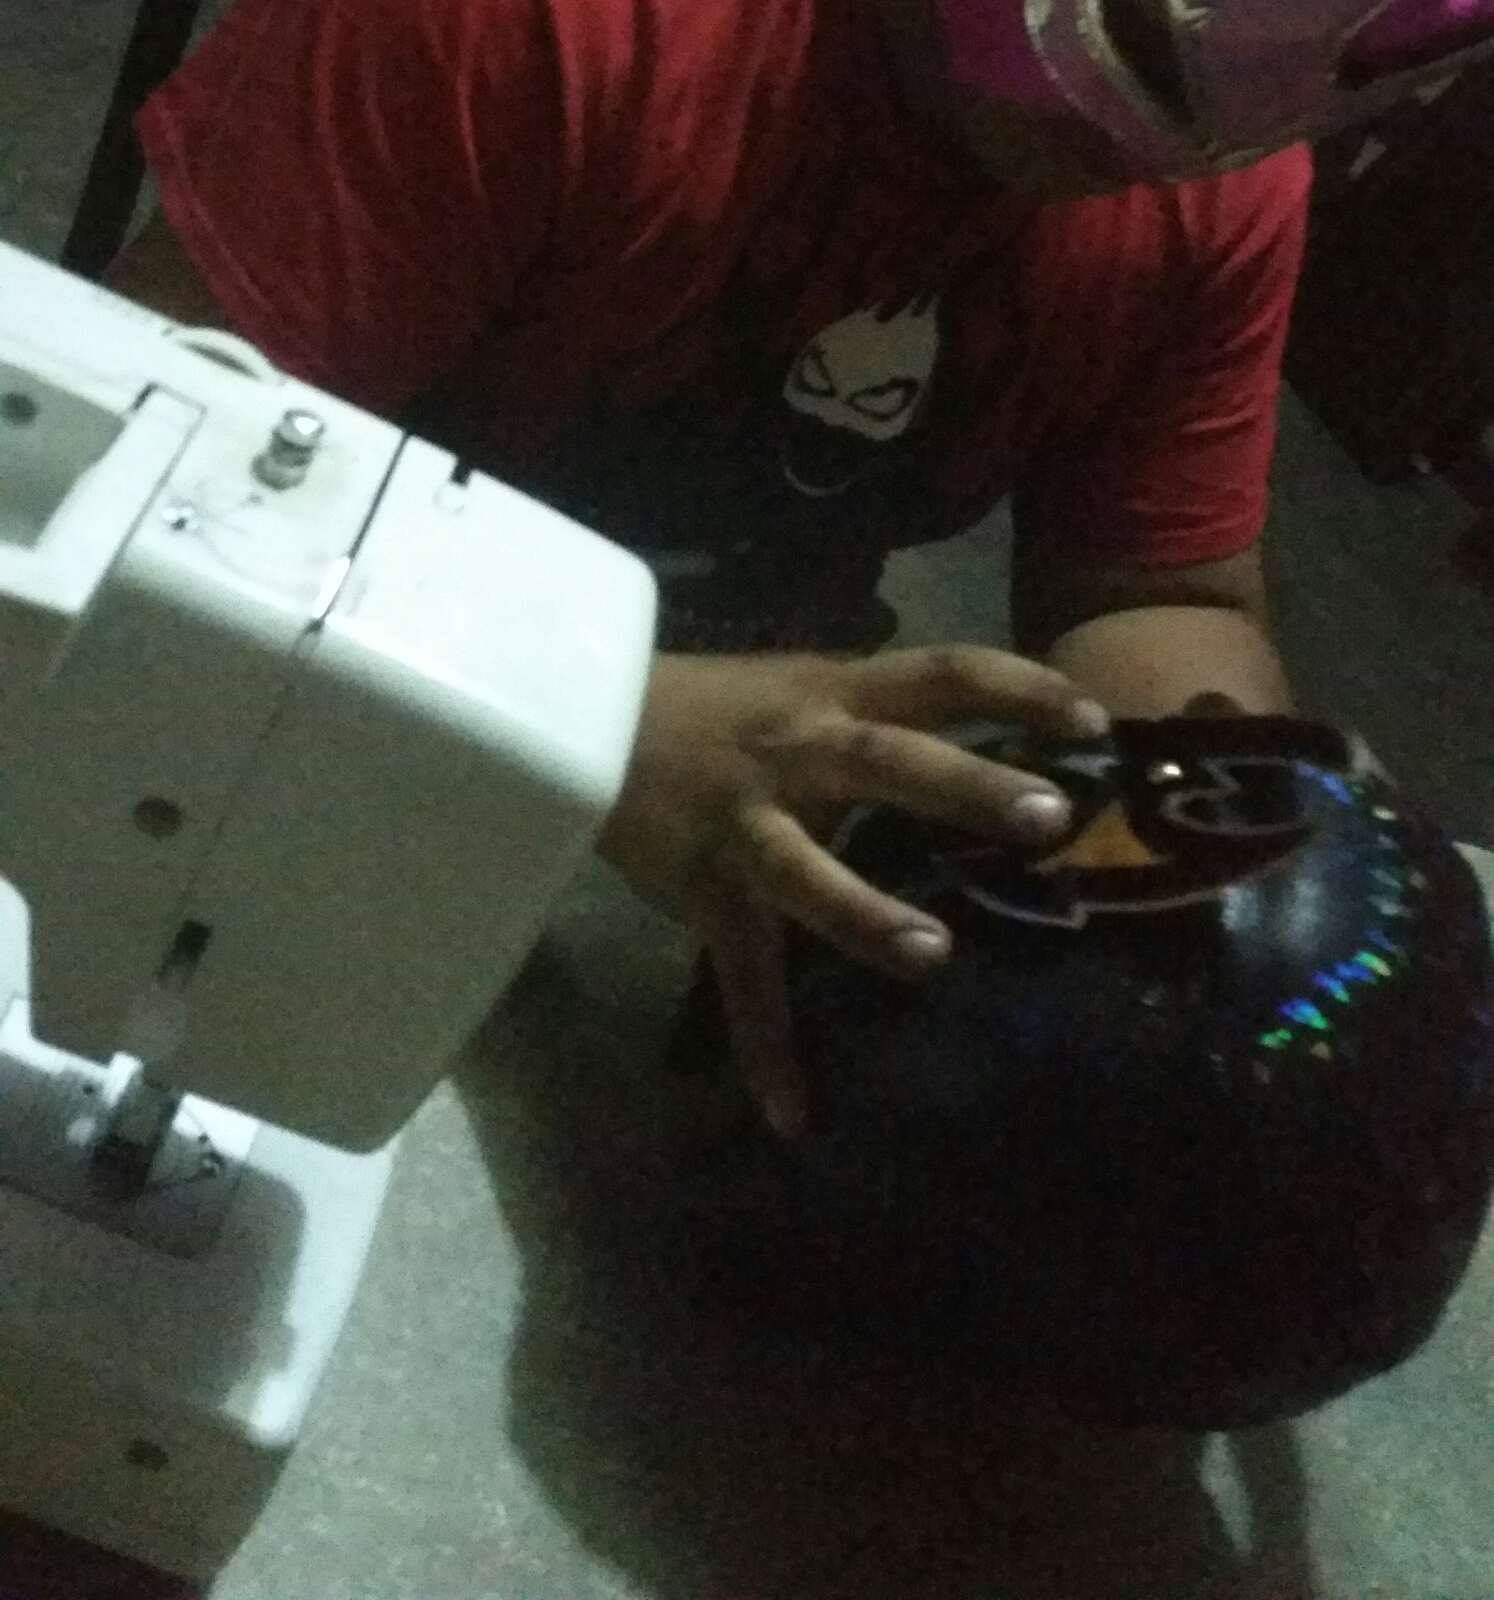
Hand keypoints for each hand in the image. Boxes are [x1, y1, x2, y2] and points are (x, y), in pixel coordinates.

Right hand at [596, 645, 1108, 1137]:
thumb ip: (887, 709)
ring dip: (865, 914)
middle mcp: (801, 751)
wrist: (591, 718)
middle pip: (891, 761)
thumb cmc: (723, 705)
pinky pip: (739, 976)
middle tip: (1050, 819)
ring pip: (806, 871)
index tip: (1096, 724)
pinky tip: (794, 1113)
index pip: (944, 673)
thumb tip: (998, 726)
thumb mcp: (809, 684)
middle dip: (968, 788)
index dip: (1021, 688)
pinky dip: (764, 1045)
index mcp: (838, 694)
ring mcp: (748, 824)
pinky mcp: (704, 890)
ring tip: (931, 956)